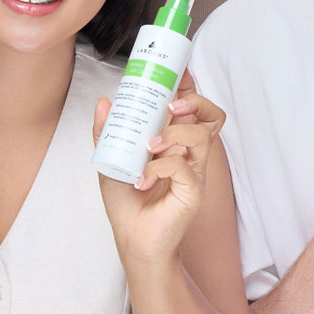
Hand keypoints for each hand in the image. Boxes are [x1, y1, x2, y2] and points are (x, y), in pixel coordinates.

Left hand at [95, 70, 223, 265]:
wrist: (132, 239)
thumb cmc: (126, 203)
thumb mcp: (111, 161)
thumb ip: (107, 133)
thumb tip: (103, 102)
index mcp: (175, 142)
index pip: (192, 108)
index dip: (189, 88)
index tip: (176, 74)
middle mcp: (189, 153)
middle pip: (210, 116)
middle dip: (194, 102)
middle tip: (170, 106)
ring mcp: (195, 171)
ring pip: (201, 136)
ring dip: (174, 134)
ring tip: (150, 146)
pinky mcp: (193, 191)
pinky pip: (184, 168)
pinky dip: (160, 168)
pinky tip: (142, 179)